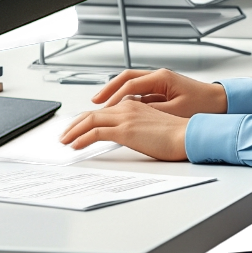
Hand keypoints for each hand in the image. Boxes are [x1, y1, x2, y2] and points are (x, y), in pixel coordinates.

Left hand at [58, 98, 190, 160]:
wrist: (187, 136)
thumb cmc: (176, 135)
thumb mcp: (152, 128)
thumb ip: (137, 128)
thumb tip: (129, 136)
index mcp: (134, 106)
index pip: (103, 111)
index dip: (86, 120)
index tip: (77, 129)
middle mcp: (127, 108)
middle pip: (92, 114)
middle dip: (74, 124)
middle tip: (64, 134)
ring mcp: (125, 118)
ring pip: (90, 120)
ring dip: (73, 131)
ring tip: (64, 141)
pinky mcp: (125, 130)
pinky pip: (96, 132)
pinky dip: (81, 138)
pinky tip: (75, 146)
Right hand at [91, 68, 226, 117]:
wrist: (221, 102)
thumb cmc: (203, 104)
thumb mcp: (176, 110)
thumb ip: (152, 111)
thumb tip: (131, 114)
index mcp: (161, 78)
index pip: (130, 83)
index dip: (113, 96)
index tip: (102, 107)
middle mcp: (159, 76)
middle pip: (126, 78)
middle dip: (108, 89)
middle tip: (94, 102)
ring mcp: (161, 82)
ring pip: (132, 84)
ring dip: (117, 93)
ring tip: (103, 105)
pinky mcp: (163, 90)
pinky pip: (140, 91)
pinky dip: (128, 98)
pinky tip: (121, 109)